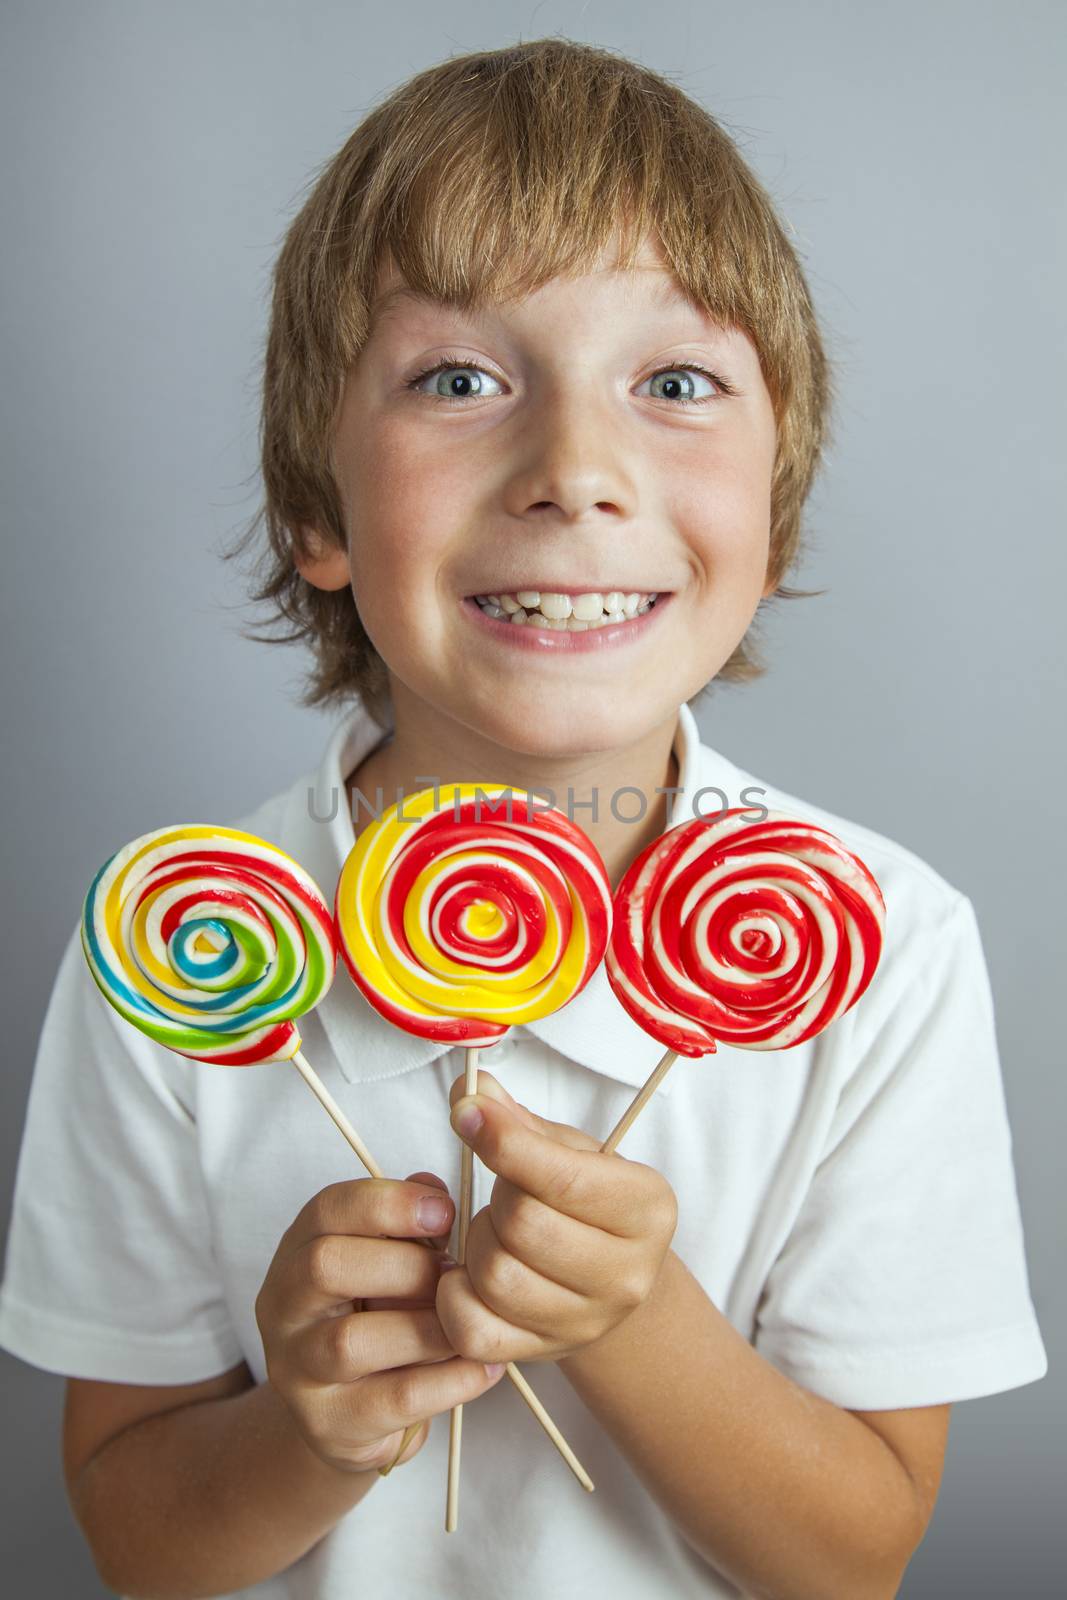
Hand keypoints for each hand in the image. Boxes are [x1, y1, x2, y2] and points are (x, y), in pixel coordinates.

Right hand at [255, 1172, 505, 1473]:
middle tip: (453, 1276)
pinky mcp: (330, 1425)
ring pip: (351, 1341)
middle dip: (406, 1266)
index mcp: (297, 1253)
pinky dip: (449, 1381)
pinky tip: (485, 1368)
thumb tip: (434, 1192)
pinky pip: (394, 1400)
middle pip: (326, 1266)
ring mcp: (298, 1372)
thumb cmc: (379, 1321)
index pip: (326, 1210)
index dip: (388, 1203)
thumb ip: (410, 1226)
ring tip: (467, 1326)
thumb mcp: (390, 1265)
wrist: (351, 1417)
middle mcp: (284, 1309)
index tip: (446, 1212)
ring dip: (427, 1328)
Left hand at [436, 1070, 677, 1365]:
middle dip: (496, 1198)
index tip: (466, 1113)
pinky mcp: (544, 1354)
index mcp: (647, 1208)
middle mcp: (628, 1273)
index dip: (504, 1141)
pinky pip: (474, 1331)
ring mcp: (587, 1322)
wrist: (611, 1280)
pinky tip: (466, 1273)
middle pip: (523, 1225)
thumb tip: (471, 1090)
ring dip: (476, 1243)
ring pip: (496, 1276)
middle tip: (504, 1192)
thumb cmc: (588, 1203)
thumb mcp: (572, 1152)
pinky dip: (454, 1297)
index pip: (563, 1178)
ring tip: (493, 1231)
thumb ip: (521, 1121)